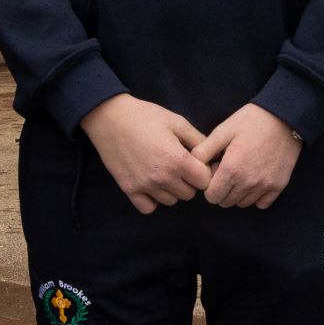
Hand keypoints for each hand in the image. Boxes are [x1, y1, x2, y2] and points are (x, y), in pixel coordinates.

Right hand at [80, 94, 211, 212]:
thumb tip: (213, 154)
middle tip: (180, 166)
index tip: (198, 164)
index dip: (204, 172)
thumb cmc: (145, 116)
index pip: (204, 181)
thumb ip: (198, 139)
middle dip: (189, 181)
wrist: (110, 118)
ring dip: (172, 189)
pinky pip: (148, 208)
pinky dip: (152, 199)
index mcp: (177, 160)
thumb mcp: (177, 122)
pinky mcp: (129, 189)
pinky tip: (151, 184)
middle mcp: (162, 177)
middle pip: (189, 194)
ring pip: (171, 201)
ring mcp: (145, 185)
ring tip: (164, 171)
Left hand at [194, 103, 303, 208]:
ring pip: (243, 203)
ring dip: (238, 192)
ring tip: (243, 171)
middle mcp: (249, 182)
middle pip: (226, 202)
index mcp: (232, 170)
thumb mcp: (223, 130)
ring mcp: (265, 185)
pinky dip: (256, 196)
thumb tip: (191, 165)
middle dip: (222, 189)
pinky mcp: (279, 185)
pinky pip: (262, 203)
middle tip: (229, 169)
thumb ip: (204, 150)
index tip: (218, 168)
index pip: (212, 197)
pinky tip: (256, 178)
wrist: (285, 116)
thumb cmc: (251, 121)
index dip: (210, 184)